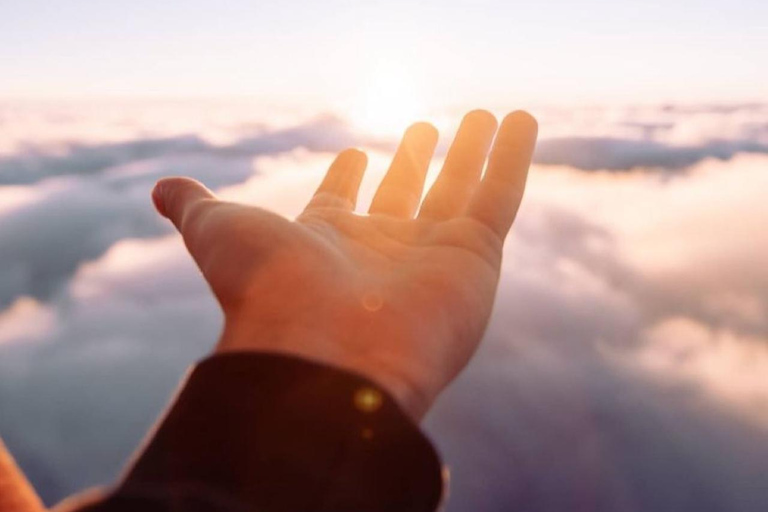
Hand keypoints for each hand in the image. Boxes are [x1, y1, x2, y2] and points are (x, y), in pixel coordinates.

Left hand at [152, 110, 537, 419]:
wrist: (323, 356)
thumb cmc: (269, 293)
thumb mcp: (220, 234)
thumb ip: (197, 207)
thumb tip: (160, 188)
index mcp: (330, 243)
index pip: (344, 202)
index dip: (349, 176)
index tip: (356, 154)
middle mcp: (383, 250)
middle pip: (406, 194)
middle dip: (416, 160)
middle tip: (424, 126)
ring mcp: (433, 255)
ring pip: (461, 190)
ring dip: (473, 153)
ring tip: (484, 116)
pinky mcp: (477, 256)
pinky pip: (501, 195)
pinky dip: (514, 158)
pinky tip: (521, 121)